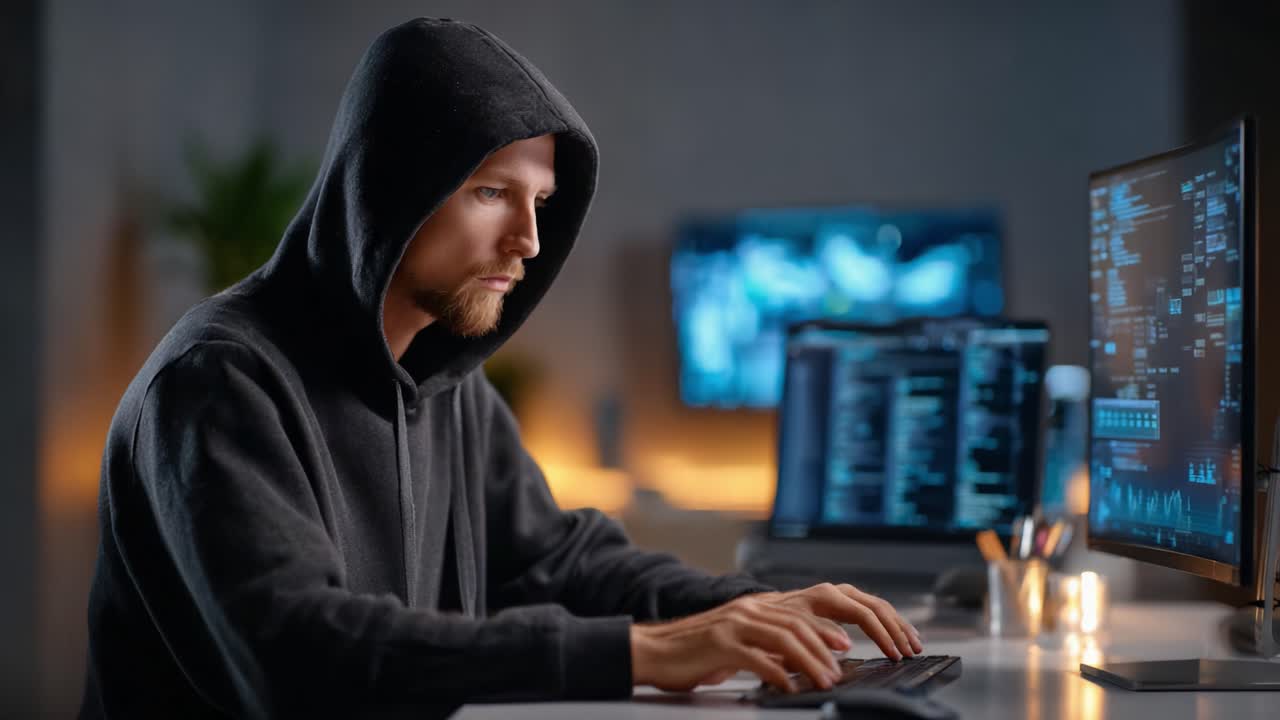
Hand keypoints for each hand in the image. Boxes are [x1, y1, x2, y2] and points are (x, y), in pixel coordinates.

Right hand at [630, 593, 850, 692]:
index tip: (848, 646)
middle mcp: (747, 610)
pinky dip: (777, 674)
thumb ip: (768, 647)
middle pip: (798, 623)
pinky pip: (757, 658)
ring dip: (810, 661)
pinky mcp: (719, 644)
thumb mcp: (738, 644)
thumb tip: (801, 661)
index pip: (801, 612)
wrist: (652, 650)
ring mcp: (734, 624)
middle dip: (825, 647)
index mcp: (754, 607)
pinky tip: (788, 688)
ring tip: (824, 681)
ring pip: (784, 638)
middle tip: (840, 671)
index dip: (827, 627)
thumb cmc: (695, 652)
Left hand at [752, 583, 922, 660]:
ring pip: (880, 607)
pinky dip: (892, 622)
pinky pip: (875, 609)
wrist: (764, 612)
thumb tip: (845, 646)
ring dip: (899, 626)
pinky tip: (904, 633)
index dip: (882, 635)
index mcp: (825, 597)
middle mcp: (837, 592)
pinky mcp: (846, 602)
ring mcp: (843, 594)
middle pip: (877, 608)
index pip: (863, 614)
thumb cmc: (776, 625)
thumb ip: (817, 636)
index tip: (893, 654)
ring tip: (916, 645)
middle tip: (912, 652)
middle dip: (897, 631)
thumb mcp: (793, 632)